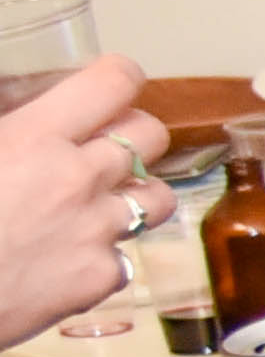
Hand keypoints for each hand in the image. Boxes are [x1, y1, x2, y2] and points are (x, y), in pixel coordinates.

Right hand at [0, 59, 161, 348]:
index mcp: (34, 137)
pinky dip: (104, 256)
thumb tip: (15, 120)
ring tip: (102, 202)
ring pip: (157, 197)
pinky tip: (70, 257)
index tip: (112, 83)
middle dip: (134, 133)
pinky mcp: (98, 278)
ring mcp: (95, 230)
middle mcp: (77, 178)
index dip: (118, 78)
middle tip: (106, 145)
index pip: (114, 82)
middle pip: (151, 135)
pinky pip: (126, 257)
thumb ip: (4, 129)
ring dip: (136, 194)